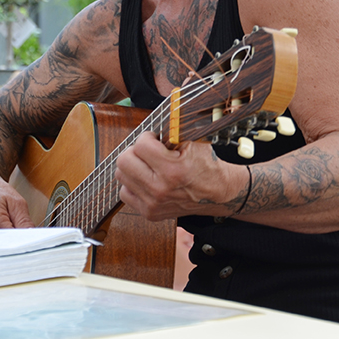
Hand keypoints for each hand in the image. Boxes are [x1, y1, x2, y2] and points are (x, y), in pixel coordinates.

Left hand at [114, 133, 240, 220]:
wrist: (217, 194)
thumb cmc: (206, 166)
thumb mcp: (193, 143)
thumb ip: (171, 133)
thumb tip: (151, 126)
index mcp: (173, 170)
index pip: (140, 145)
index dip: (147, 137)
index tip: (154, 139)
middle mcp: (160, 189)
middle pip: (124, 161)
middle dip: (135, 151)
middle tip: (148, 151)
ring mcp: (153, 203)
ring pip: (121, 175)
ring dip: (133, 166)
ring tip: (148, 165)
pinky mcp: (149, 212)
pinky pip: (124, 192)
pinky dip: (133, 184)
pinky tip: (147, 179)